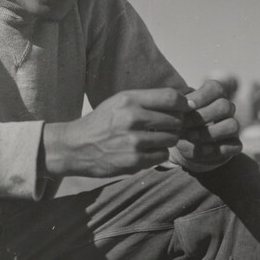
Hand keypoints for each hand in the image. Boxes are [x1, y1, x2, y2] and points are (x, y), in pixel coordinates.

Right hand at [43, 88, 188, 177]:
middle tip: (165, 126)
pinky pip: (162, 155)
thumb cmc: (101, 122)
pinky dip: (157, 153)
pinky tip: (145, 150)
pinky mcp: (134, 161)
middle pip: (175, 120)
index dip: (183, 103)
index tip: (184, 108)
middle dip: (174, 124)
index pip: (171, 98)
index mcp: (128, 99)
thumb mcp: (118, 102)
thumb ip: (145, 100)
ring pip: (171, 139)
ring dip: (166, 140)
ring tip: (152, 139)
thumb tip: (181, 102)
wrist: (76, 146)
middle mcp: (132, 118)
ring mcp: (133, 141)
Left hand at [173, 80, 241, 166]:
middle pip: (225, 106)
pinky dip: (216, 149)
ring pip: (232, 125)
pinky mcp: (234, 145)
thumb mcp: (177, 113)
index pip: (216, 88)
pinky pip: (235, 146)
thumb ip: (181, 108)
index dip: (200, 97)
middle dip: (202, 116)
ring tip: (190, 137)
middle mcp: (226, 109)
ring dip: (209, 133)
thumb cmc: (179, 121)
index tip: (184, 107)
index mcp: (213, 95)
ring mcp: (232, 127)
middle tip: (183, 124)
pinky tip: (199, 149)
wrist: (184, 145)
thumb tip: (188, 106)